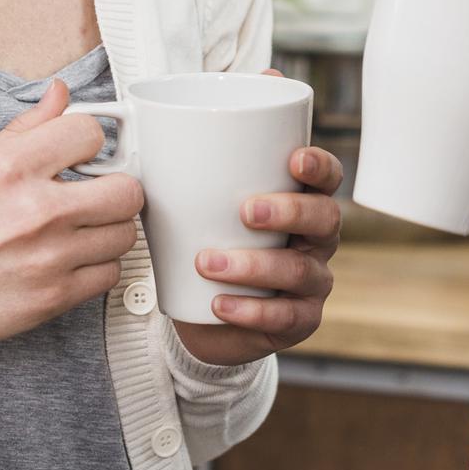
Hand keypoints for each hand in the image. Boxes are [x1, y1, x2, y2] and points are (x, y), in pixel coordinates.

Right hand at [0, 80, 144, 352]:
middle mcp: (36, 211)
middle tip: (99, 193)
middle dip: (116, 187)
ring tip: (84, 228)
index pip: (90, 133)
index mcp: (11, 169)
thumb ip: (24, 131)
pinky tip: (75, 258)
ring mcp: (50, 256)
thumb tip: (58, 96)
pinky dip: (98, 267)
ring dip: (108, 229)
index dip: (90, 141)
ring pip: (124, 234)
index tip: (84, 154)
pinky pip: (110, 274)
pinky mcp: (55, 296)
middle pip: (126, 189)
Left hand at [171, 142, 343, 368]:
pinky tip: (219, 305)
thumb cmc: (210, 246)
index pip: (329, 178)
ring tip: (206, 263)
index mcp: (302, 204)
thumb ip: (191, 182)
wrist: (204, 314)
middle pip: (325, 218)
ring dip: (253, 265)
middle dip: (288, 211)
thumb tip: (140, 149)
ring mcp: (313, 282)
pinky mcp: (300, 321)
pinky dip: (249, 310)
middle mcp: (317, 241)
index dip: (320, 166)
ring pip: (299, 270)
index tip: (293, 160)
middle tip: (246, 211)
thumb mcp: (203, 213)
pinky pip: (284, 316)